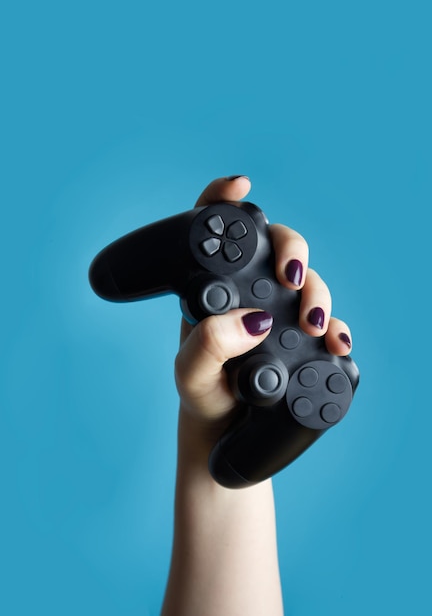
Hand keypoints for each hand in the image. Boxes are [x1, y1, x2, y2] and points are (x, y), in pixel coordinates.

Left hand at [175, 176, 352, 452]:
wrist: (227, 434)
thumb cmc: (202, 395)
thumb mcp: (190, 374)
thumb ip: (207, 347)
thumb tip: (251, 322)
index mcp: (214, 287)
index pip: (216, 232)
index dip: (223, 200)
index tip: (239, 187)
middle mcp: (249, 292)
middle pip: (276, 247)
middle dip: (291, 250)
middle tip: (290, 278)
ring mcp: (280, 313)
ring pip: (308, 281)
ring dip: (318, 292)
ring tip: (315, 324)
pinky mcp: (304, 339)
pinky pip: (328, 322)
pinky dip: (337, 328)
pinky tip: (338, 343)